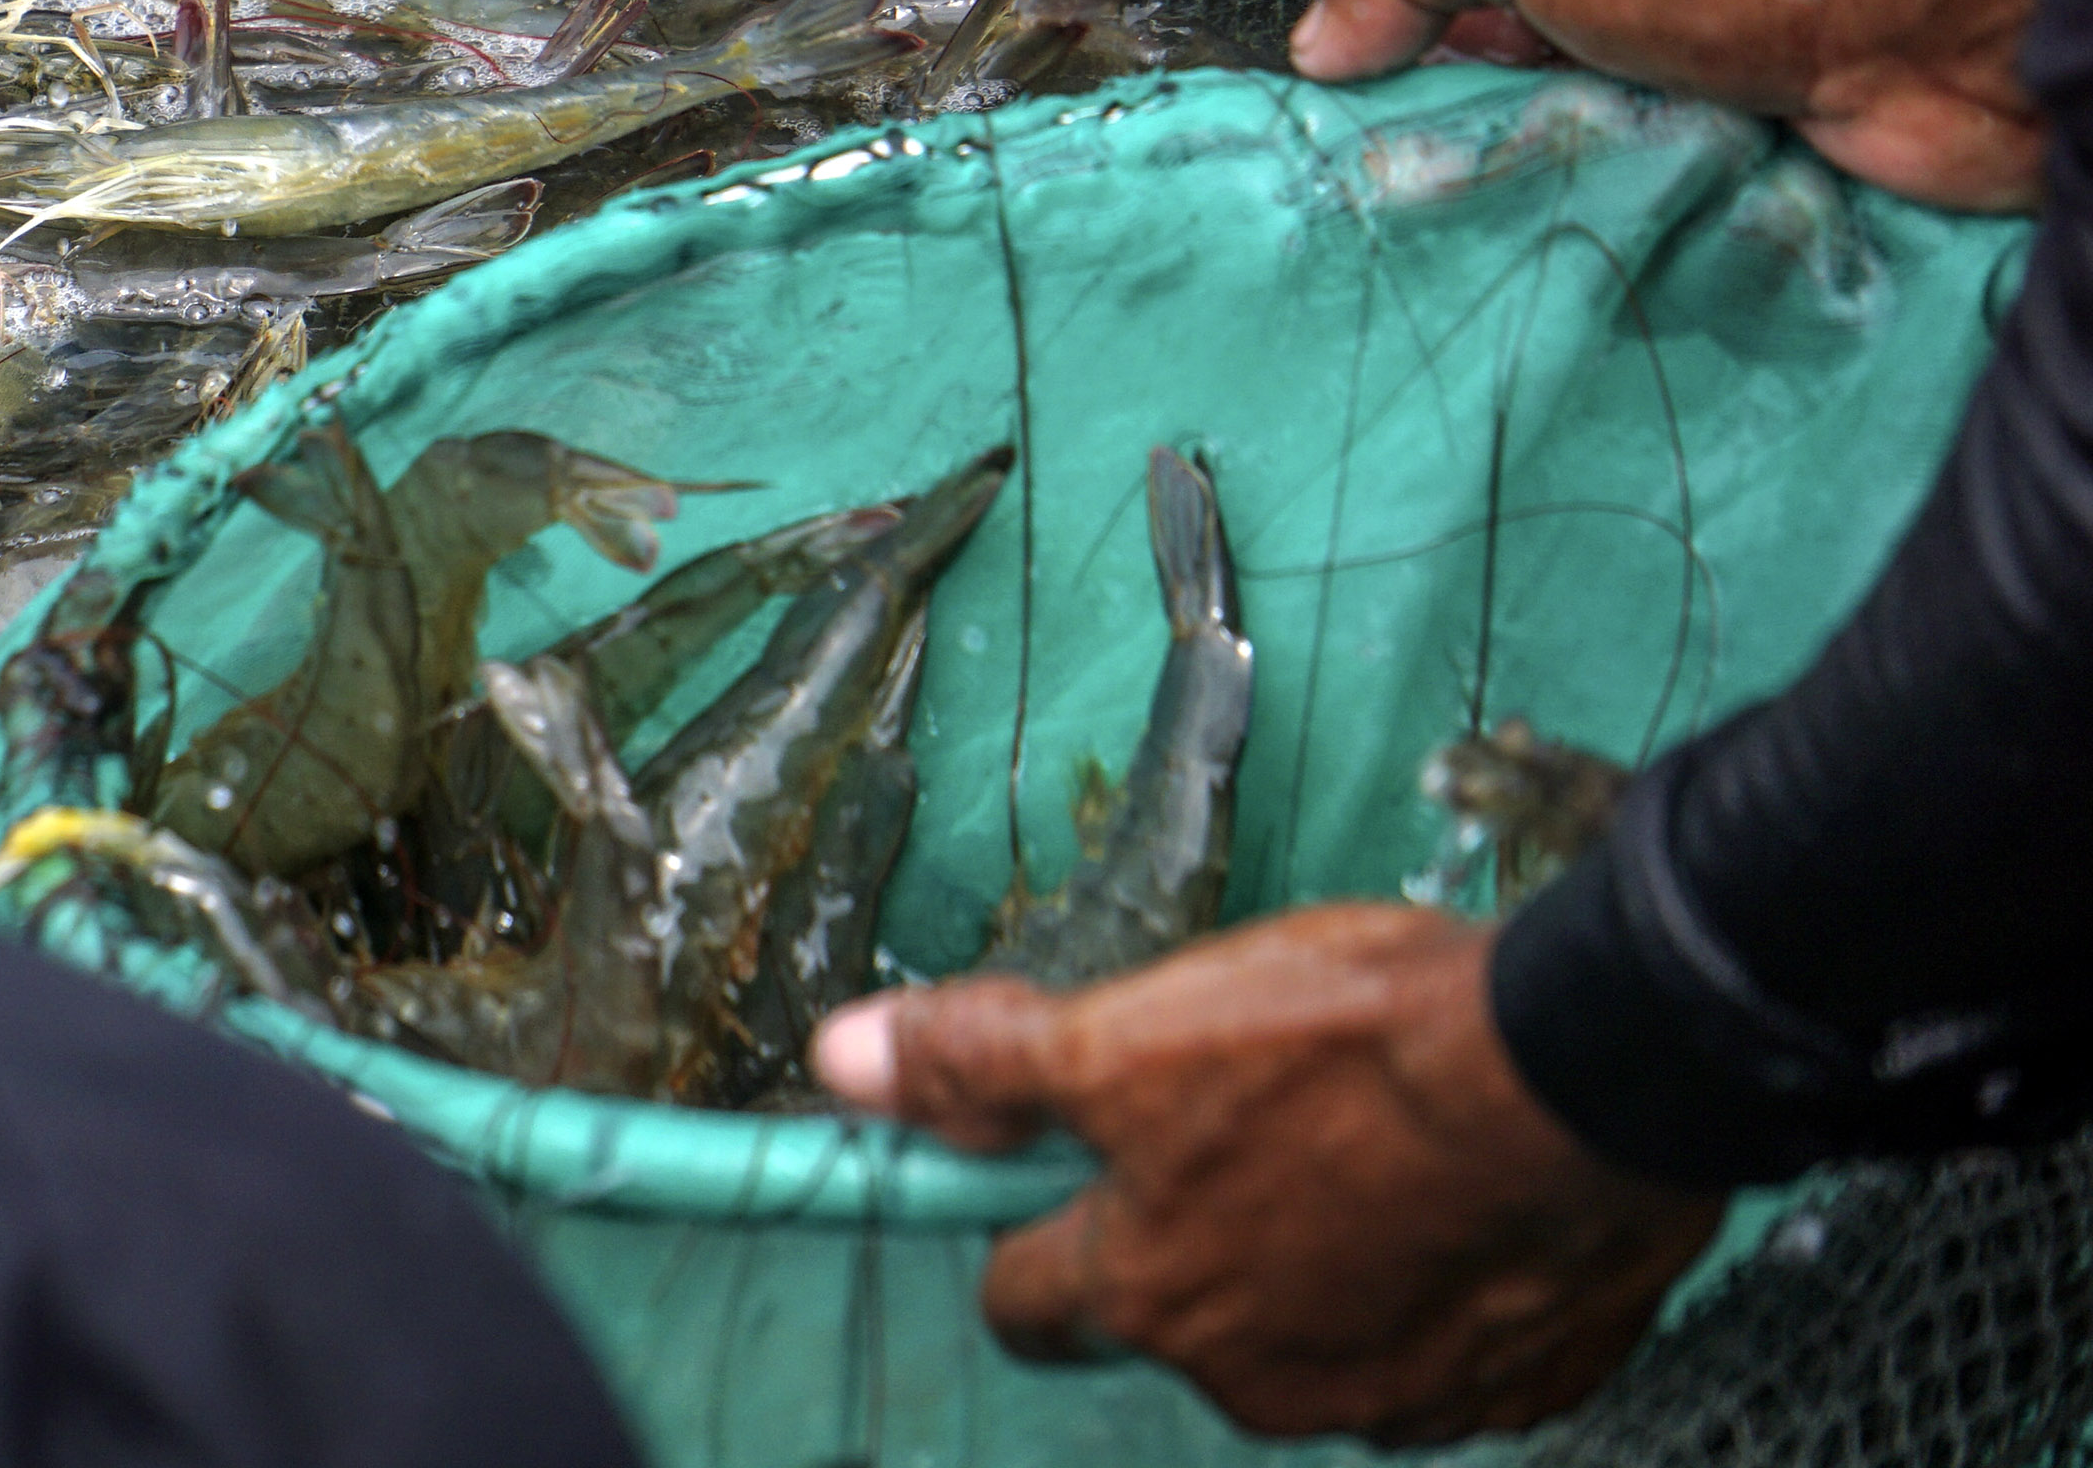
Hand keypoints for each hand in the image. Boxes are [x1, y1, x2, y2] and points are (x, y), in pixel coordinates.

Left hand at [810, 905, 1724, 1445]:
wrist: (1584, 1075)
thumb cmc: (1353, 1045)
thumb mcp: (1131, 1030)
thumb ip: (982, 1063)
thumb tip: (843, 1061)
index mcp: (1153, 1293)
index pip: (1026, 1300)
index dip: (1022, 1225)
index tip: (1048, 1164)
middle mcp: (1258, 1376)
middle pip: (1172, 1316)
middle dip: (1178, 1235)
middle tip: (1229, 1122)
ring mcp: (1392, 1396)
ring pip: (1305, 1333)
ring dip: (1310, 1257)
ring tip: (1356, 1141)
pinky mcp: (1509, 1383)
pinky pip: (1438, 1342)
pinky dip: (1432, 1280)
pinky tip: (1452, 1196)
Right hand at [1288, 0, 2042, 212]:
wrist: (1958, 16)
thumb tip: (1319, 39)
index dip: (1400, 52)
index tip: (1357, 126)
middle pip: (1520, 89)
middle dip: (1476, 145)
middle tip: (1428, 204)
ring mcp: (1716, 85)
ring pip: (1594, 166)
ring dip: (1557, 207)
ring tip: (1509, 249)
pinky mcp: (1777, 170)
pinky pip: (1677, 224)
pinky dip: (1646, 247)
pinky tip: (1606, 268)